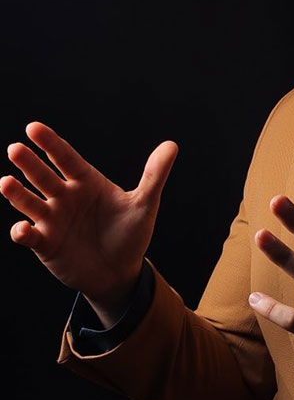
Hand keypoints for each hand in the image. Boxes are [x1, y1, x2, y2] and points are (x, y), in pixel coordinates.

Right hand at [1, 121, 177, 324]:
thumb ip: (155, 175)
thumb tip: (172, 145)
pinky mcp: (45, 244)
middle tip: (15, 149)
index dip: (50, 143)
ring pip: (30, 202)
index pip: (65, 158)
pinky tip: (22, 228)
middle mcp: (65, 197)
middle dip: (29, 163)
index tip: (33, 127)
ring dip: (17, 193)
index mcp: (86, 182)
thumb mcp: (145, 204)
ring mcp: (53, 220)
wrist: (121, 272)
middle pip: (43, 176)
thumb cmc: (131, 234)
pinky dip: (22, 231)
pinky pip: (29, 235)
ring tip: (5, 182)